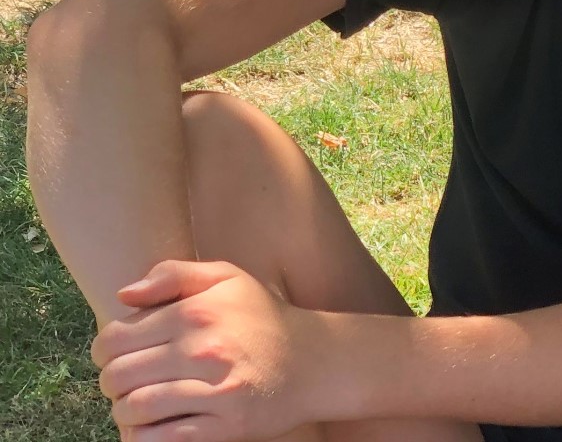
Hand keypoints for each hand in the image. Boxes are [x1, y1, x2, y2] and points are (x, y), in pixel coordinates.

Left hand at [92, 260, 330, 441]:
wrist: (319, 362)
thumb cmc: (265, 319)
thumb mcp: (229, 279)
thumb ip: (174, 274)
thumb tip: (123, 296)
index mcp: (197, 312)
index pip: (115, 339)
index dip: (103, 352)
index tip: (116, 357)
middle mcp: (204, 350)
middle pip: (119, 376)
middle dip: (111, 384)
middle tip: (126, 384)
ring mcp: (216, 391)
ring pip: (135, 409)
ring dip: (125, 412)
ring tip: (137, 407)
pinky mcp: (228, 425)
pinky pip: (162, 439)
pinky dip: (144, 437)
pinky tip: (153, 428)